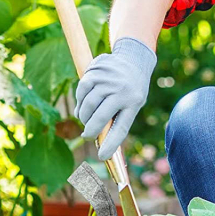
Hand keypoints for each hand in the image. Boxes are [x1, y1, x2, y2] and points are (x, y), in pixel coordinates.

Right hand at [74, 37, 156, 160]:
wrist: (134, 59)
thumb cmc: (132, 90)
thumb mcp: (132, 104)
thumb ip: (116, 119)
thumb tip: (99, 139)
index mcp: (134, 102)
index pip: (121, 128)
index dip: (111, 144)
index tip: (102, 156)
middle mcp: (121, 90)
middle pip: (99, 118)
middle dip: (91, 131)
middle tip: (88, 136)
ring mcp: (107, 80)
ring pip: (88, 105)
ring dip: (84, 116)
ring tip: (86, 119)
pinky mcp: (95, 71)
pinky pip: (81, 91)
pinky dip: (80, 101)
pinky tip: (84, 103)